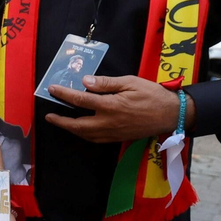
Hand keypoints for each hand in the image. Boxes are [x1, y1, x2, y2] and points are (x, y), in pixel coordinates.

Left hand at [45, 75, 188, 142]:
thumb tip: (85, 82)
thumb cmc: (152, 95)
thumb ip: (106, 83)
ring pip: (85, 135)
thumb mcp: (130, 82)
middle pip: (77, 125)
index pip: (80, 100)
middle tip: (49, 115)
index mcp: (110, 106)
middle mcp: (108, 122)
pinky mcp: (118, 138)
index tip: (52, 89)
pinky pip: (95, 139)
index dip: (64, 94)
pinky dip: (84, 134)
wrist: (171, 114)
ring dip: (70, 129)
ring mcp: (113, 133)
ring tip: (60, 122)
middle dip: (60, 121)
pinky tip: (80, 128)